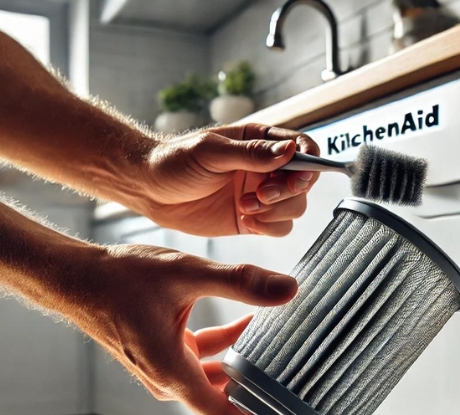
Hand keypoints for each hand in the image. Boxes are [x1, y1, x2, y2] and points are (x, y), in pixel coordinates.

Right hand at [70, 244, 297, 414]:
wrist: (75, 277)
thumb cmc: (117, 279)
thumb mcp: (187, 274)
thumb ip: (239, 282)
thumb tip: (285, 290)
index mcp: (172, 371)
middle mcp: (165, 378)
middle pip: (220, 396)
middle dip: (254, 388)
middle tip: (291, 379)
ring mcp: (160, 368)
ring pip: (210, 376)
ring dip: (239, 363)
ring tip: (273, 347)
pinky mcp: (157, 355)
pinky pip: (197, 361)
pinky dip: (221, 349)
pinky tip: (242, 326)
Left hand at [134, 123, 320, 237]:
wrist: (150, 190)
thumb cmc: (176, 161)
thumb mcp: (211, 152)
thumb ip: (251, 154)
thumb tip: (290, 150)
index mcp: (261, 141)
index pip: (304, 147)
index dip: (308, 163)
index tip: (294, 177)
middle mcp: (266, 168)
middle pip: (303, 182)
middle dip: (287, 192)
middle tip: (260, 195)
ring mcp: (261, 195)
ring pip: (295, 207)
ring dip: (276, 211)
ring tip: (244, 208)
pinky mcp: (253, 220)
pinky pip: (279, 227)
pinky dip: (269, 227)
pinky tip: (244, 220)